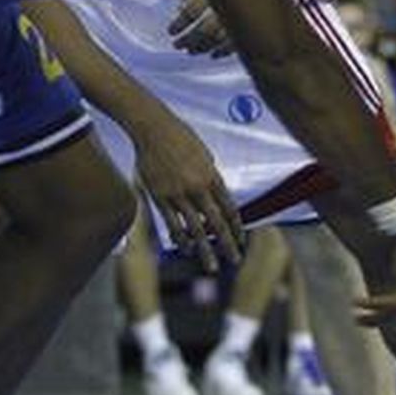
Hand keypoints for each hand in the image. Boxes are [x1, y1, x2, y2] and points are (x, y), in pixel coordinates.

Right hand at [133, 111, 243, 270]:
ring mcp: (178, 193)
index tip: (241, 240)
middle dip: (228, 244)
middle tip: (235, 260)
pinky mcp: (160, 196)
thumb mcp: (204, 154)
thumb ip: (210, 175)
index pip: (229, 208)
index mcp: (212, 176)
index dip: (236, 227)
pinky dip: (180, 238)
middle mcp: (198, 187)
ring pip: (195, 228)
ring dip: (205, 249)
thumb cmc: (180, 137)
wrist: (154, 128)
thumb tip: (214, 194)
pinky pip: (172, 223)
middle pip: (216, 222)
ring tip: (211, 265)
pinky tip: (186, 250)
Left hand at [168, 0, 233, 57]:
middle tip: (178, 44)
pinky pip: (238, 41)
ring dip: (203, 47)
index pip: (191, 11)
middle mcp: (226, 0)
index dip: (179, 24)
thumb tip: (181, 10)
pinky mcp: (251, 19)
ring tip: (191, 50)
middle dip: (189, 40)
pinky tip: (214, 54)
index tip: (171, 30)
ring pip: (220, 37)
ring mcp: (239, 11)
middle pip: (205, 29)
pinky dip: (224, 50)